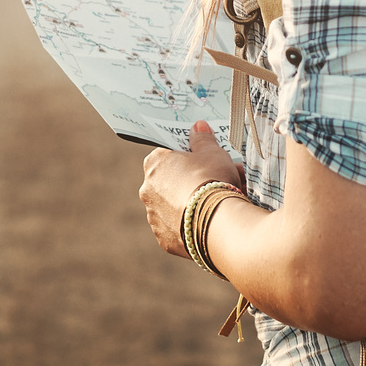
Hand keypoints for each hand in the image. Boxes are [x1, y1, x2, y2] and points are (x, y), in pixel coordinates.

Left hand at [138, 120, 243, 257]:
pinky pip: (177, 228)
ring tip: (216, 206)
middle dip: (191, 182)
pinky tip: (208, 223)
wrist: (217, 222)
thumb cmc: (213, 180)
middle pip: (170, 181)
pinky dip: (190, 225)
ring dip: (190, 204)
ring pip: (173, 206)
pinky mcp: (163, 238)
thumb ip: (202, 138)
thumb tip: (197, 126)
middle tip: (216, 183)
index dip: (188, 158)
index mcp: (154, 163)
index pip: (168, 155)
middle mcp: (147, 189)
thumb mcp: (213, 152)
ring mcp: (153, 216)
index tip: (204, 162)